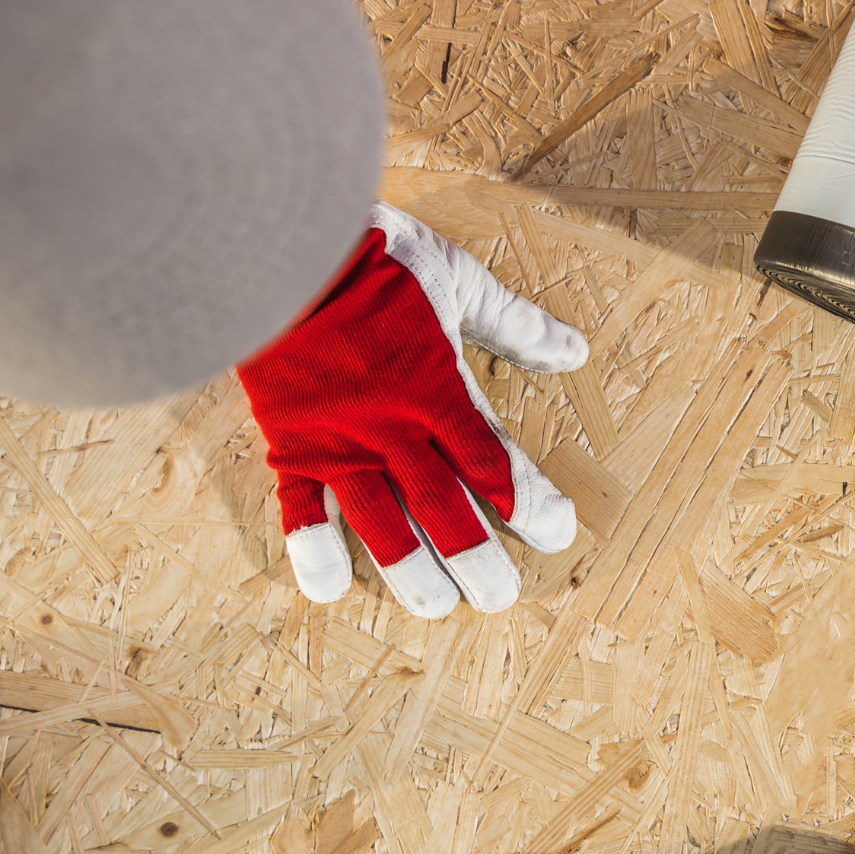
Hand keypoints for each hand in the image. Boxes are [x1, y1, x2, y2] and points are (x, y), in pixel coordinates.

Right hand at [236, 203, 586, 617]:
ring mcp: (340, 442)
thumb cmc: (375, 258)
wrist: (280, 246)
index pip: (494, 464)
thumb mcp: (459, 279)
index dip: (528, 504)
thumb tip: (575, 353)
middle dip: (477, 557)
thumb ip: (516, 325)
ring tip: (438, 607)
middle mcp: (393, 429)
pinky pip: (301, 509)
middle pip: (445, 509)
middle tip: (502, 596)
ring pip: (383, 524)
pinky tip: (329, 591)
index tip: (556, 534)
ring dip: (413, 571)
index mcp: (439, 391)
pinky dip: (314, 552)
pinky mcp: (291, 444)